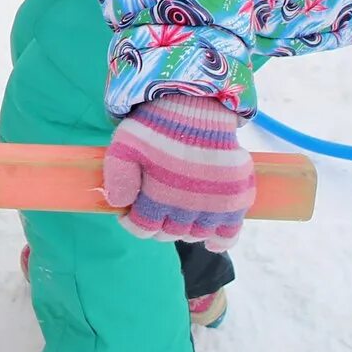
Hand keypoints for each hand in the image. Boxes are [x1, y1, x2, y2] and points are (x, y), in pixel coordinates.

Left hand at [102, 93, 254, 248]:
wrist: (196, 110)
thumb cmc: (157, 128)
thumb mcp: (124, 144)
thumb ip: (116, 175)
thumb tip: (117, 204)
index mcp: (158, 195)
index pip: (143, 228)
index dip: (133, 223)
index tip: (130, 212)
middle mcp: (187, 206)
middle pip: (169, 233)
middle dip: (158, 224)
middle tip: (156, 207)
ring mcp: (213, 205)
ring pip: (195, 235)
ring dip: (185, 229)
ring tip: (179, 213)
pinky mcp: (235, 200)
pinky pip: (230, 233)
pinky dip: (221, 241)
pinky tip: (212, 241)